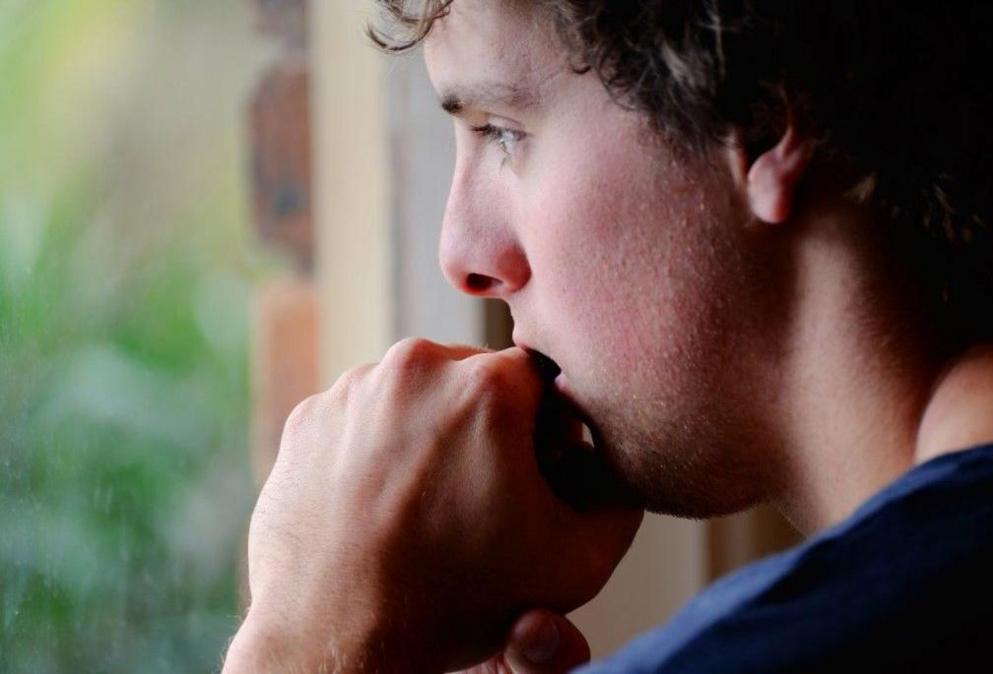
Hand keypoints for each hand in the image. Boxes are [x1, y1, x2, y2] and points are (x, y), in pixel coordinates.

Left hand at [222, 341, 641, 672]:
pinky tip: (385, 503)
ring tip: (432, 501)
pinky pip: (363, 416)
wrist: (336, 639)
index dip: (550, 429)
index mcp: (488, 385)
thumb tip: (612, 464)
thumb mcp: (577, 561)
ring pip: (417, 393)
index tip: (539, 473)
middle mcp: (417, 367)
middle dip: (491, 425)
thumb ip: (618, 500)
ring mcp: (353, 390)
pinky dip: (379, 448)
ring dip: (434, 432)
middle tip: (484, 491)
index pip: (543, 379)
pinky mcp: (308, 418)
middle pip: (477, 378)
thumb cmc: (457, 601)